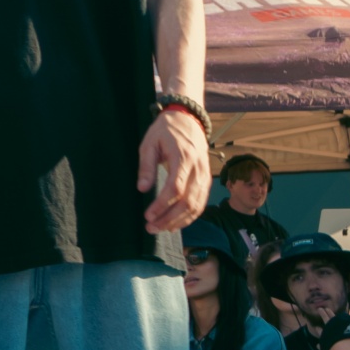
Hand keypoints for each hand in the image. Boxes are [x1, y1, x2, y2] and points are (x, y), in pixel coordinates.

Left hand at [138, 108, 209, 233]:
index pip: (176, 188)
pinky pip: (201, 203)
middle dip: (169, 218)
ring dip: (179, 221)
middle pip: (188, 201)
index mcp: (184, 158)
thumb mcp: (149, 143)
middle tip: (151, 227)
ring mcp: (205, 176)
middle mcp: (198, 169)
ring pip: (196, 206)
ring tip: (160, 228)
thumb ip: (146, 166)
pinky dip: (189, 216)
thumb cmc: (165, 131)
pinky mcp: (206, 180)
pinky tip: (176, 224)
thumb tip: (143, 189)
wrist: (188, 120)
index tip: (148, 215)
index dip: (162, 205)